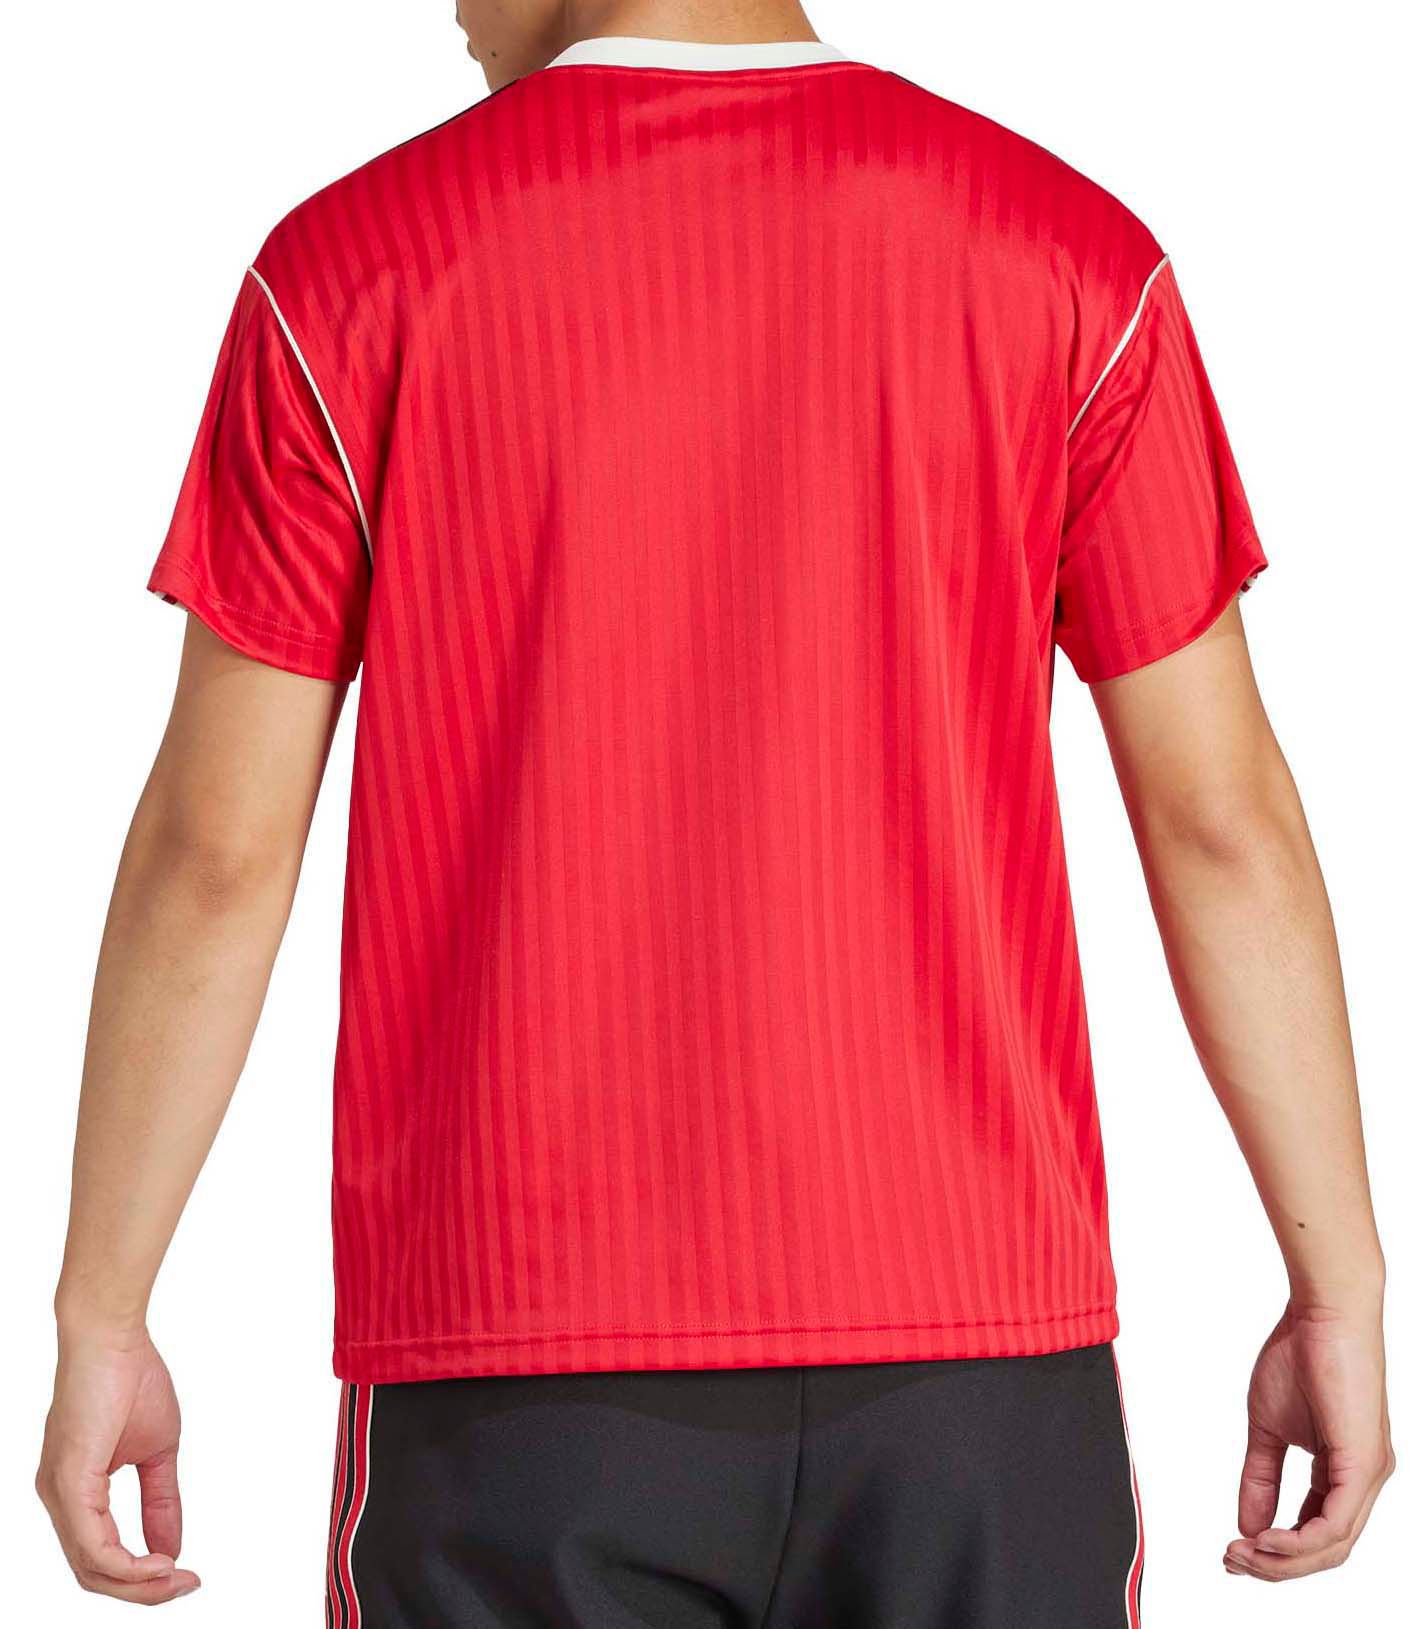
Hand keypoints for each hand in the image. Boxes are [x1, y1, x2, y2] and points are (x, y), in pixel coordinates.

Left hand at [37, 1326, 200, 1603]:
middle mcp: (57, 1499)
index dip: (143, 1576)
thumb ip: (162, 1500)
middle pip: (93, 1573)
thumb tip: (173, 1547)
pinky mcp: (68, 1481)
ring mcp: (58, 1493)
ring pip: (90, 1566)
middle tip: (186, 1585)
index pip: (101, 1556)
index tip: (187, 1574)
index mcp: (75, 1492)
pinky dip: (127, 1563)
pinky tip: (158, 1562)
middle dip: (142, 1591)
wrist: (112, 1335)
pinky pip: (92, 1544)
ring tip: (177, 1577)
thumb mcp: (157, 1450)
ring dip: (138, 1584)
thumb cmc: (130, 1377)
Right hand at [1227, 1300, 1392, 1580]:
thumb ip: (1260, 1476)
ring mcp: (1369, 1475)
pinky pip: (1336, 1525)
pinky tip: (1267, 1540)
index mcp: (1345, 1472)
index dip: (1275, 1550)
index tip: (1233, 1549)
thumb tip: (1247, 1525)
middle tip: (1232, 1560)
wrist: (1323, 1313)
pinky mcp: (1364, 1464)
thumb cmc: (1300, 1355)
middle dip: (1275, 1564)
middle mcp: (1365, 1481)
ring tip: (1243, 1552)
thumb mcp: (1268, 1426)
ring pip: (1333, 1547)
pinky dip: (1299, 1541)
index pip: (1315, 1531)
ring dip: (1284, 1560)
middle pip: (1325, 1551)